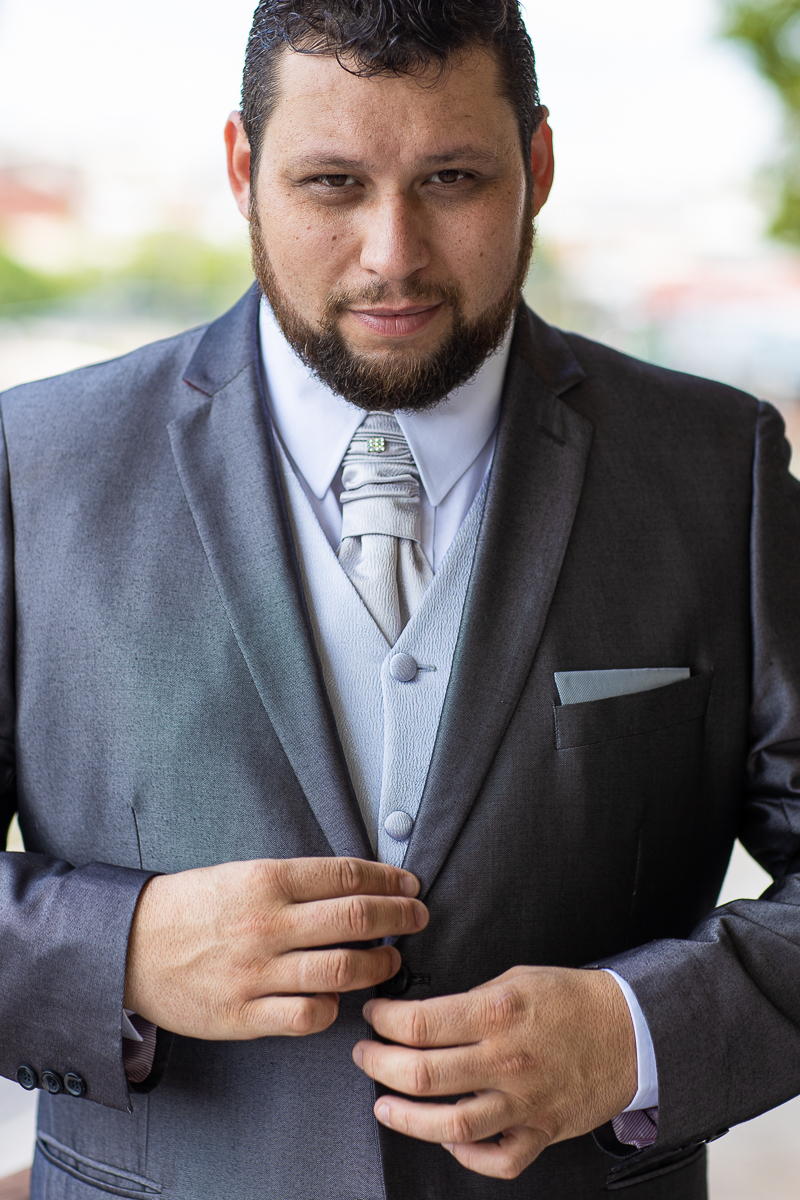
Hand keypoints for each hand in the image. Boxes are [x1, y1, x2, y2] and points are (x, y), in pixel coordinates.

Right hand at [124, 857, 426, 1039]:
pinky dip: (335, 1009)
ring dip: (379, 965)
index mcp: (266, 880)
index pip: (346, 876)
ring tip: (391, 960)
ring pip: (341, 970)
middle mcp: (267, 925)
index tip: (408, 884)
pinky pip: (308, 1017)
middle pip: (356, 919)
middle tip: (417, 916)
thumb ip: (295, 882)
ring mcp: (257, 973)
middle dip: (399, 917)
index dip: (388, 879)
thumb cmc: (190, 907)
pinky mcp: (244, 1015)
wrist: (128, 946)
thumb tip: (354, 885)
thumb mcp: (241, 873)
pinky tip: (341, 999)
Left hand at [353, 965, 636, 1180]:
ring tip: (384, 1104)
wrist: (631, 1029)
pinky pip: (497, 1159)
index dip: (383, 1020)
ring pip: (450, 1127)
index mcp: (497, 1013)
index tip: (372, 1014)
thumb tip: (425, 1014)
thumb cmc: (572, 999)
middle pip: (422, 1075)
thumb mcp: (517, 978)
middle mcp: (506, 1061)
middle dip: (379, 1065)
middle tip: (365, 1055)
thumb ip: (471, 999)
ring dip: (406, 1118)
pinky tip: (447, 1140)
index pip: (419, 1023)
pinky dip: (466, 1156)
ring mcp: (523, 1102)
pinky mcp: (541, 1130)